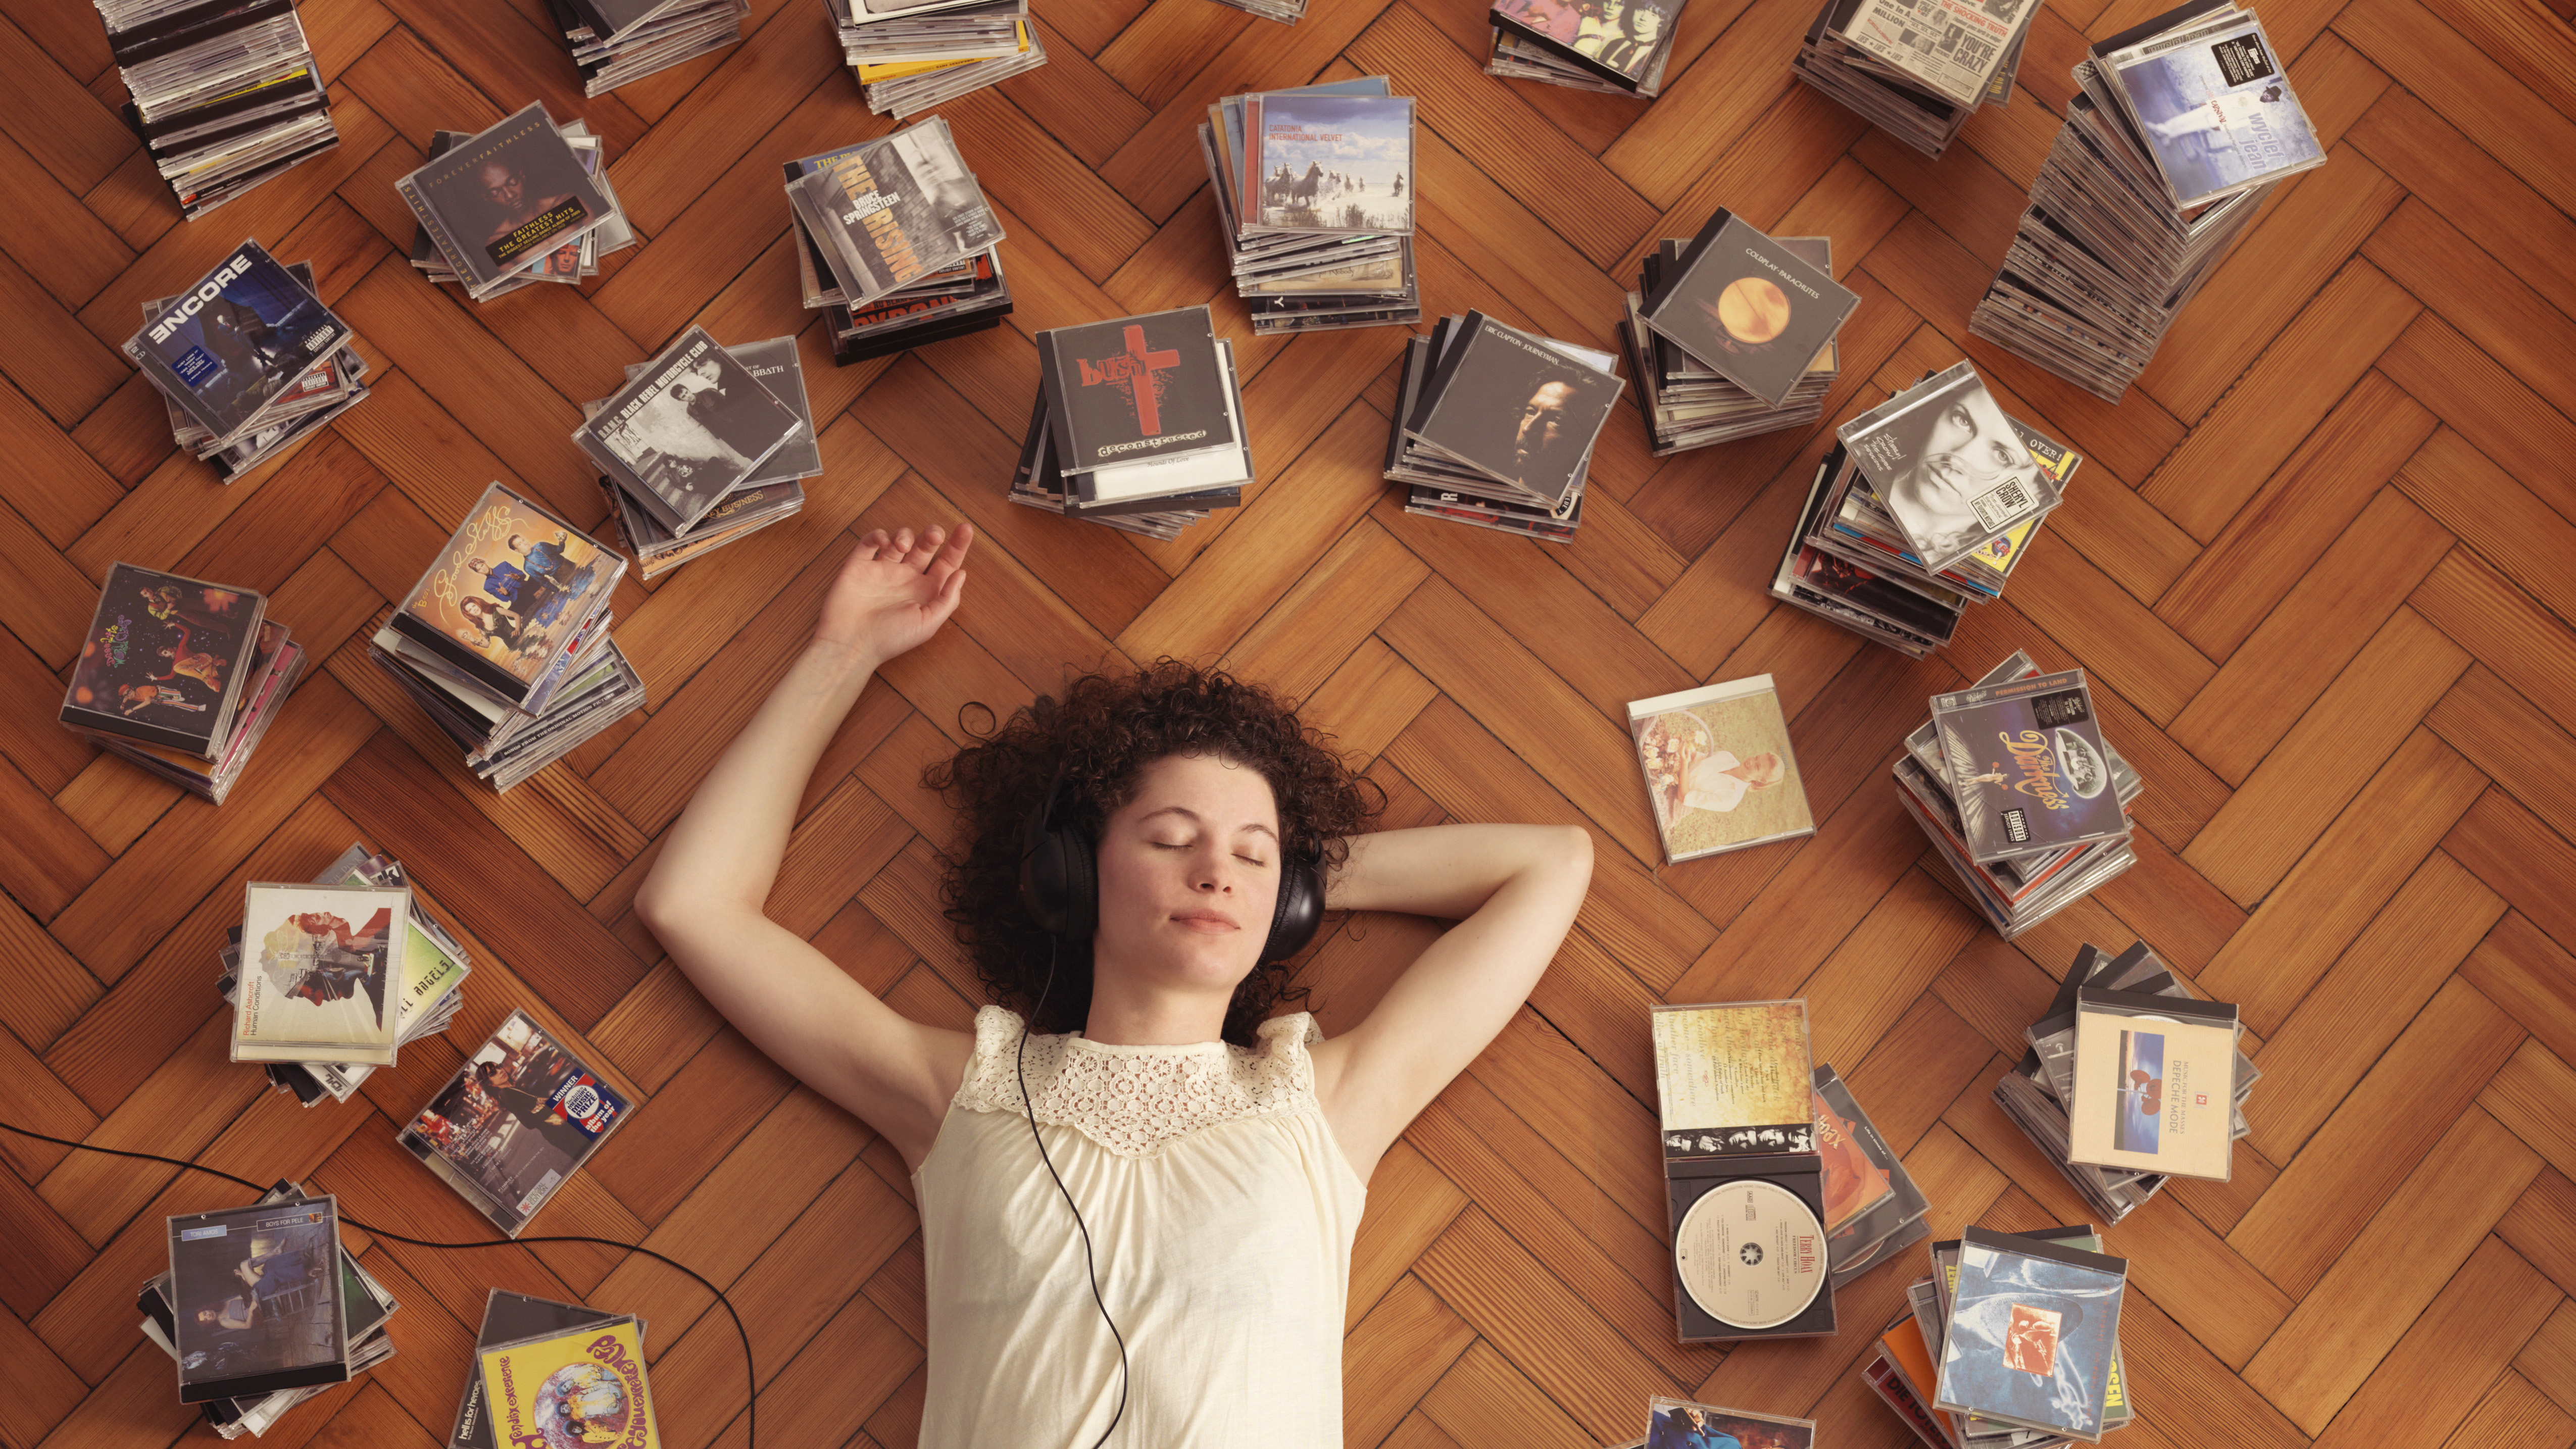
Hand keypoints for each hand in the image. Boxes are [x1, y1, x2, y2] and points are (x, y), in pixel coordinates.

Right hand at [814, 524, 971, 666]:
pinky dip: (878, 535)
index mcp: (924, 592)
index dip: (957, 546)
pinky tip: (884, 542)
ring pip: (899, 541)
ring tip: (903, 546)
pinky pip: (869, 542)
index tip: (966, 529)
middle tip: (934, 535)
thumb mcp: (928, 623)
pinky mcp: (859, 566)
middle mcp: (905, 579)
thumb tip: (961, 573)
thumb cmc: (890, 639)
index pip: (946, 564)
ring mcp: (882, 570)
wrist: (850, 644)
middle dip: (932, 535)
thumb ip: (947, 598)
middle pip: (924, 547)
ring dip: (905, 535)